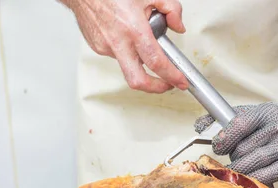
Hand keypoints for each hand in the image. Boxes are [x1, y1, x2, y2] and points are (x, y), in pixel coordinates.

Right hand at [64, 0, 188, 92]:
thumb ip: (170, 9)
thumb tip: (178, 26)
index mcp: (133, 29)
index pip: (156, 62)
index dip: (171, 76)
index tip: (180, 81)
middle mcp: (118, 41)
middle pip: (137, 80)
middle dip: (155, 88)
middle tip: (167, 85)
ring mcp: (105, 47)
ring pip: (128, 65)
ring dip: (140, 60)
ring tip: (142, 42)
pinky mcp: (97, 47)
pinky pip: (117, 55)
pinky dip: (126, 50)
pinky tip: (126, 36)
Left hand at [194, 103, 277, 186]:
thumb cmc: (277, 122)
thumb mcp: (256, 113)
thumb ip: (228, 119)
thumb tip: (199, 125)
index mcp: (266, 112)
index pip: (239, 125)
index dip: (225, 139)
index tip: (218, 147)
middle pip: (245, 148)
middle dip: (234, 157)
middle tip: (233, 161)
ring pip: (254, 163)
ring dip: (240, 171)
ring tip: (234, 173)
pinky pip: (268, 175)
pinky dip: (254, 180)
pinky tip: (249, 181)